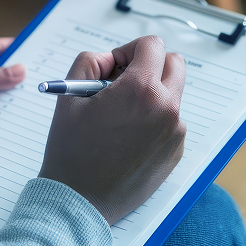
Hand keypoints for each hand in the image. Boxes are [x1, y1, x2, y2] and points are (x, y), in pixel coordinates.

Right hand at [38, 35, 185, 225]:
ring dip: (151, 93)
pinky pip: (171, 121)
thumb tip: (111, 59)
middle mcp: (166, 108)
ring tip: (119, 117)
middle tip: (122, 83)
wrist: (80, 201)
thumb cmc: (71, 150)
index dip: (130, 49)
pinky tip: (127, 138)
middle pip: (174, 64)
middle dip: (150, 65)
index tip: (115, 66)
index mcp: (141, 90)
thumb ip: (90, 62)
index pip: (153, 45)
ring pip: (172, 93)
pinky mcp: (176, 152)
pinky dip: (154, 119)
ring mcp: (175, 132)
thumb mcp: (69, 95)